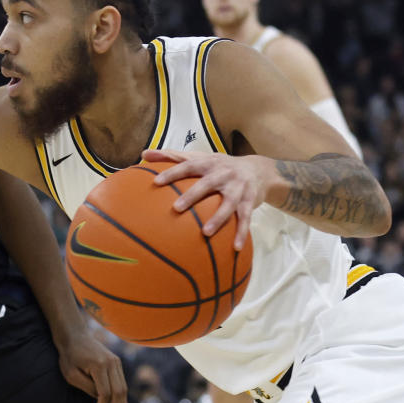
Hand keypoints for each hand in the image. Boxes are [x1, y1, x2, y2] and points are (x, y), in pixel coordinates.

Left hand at [55, 330, 128, 402]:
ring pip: (123, 389)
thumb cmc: (69, 356)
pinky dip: (122, 399)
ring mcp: (116, 362)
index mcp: (100, 365)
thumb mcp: (71, 374)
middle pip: (118, 393)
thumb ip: (87, 388)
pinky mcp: (117, 364)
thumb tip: (101, 400)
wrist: (75, 336)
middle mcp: (112, 363)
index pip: (105, 394)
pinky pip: (122, 384)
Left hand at [142, 148, 270, 249]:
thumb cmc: (220, 166)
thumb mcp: (200, 158)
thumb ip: (172, 156)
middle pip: (207, 184)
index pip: (189, 166)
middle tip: (176, 208)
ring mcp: (238, 188)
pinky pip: (246, 218)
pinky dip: (241, 233)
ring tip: (205, 233)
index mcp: (209, 163)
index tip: (156, 182)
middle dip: (193, 195)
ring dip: (218, 218)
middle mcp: (224, 173)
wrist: (260, 170)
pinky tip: (235, 248)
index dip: (173, 172)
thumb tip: (144, 154)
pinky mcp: (250, 201)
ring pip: (229, 204)